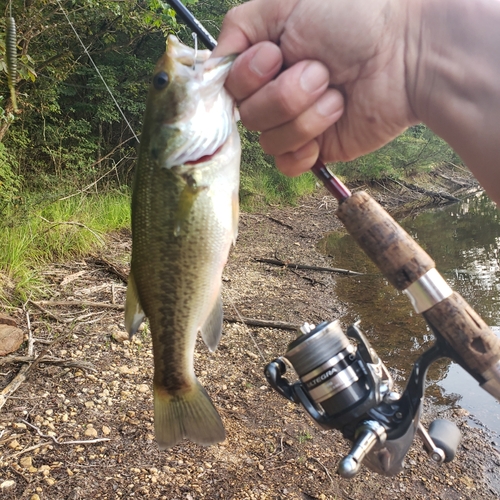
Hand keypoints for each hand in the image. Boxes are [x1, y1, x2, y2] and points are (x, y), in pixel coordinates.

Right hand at [213, 0, 417, 175]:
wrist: (406, 53)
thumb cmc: (352, 18)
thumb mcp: (285, 2)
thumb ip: (238, 27)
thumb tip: (210, 65)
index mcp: (264, 61)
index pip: (227, 86)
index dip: (247, 77)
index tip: (277, 55)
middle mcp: (274, 93)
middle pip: (247, 116)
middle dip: (285, 93)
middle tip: (321, 69)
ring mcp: (294, 124)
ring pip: (269, 141)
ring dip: (306, 114)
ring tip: (336, 92)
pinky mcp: (315, 149)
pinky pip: (286, 165)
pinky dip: (305, 147)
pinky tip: (329, 125)